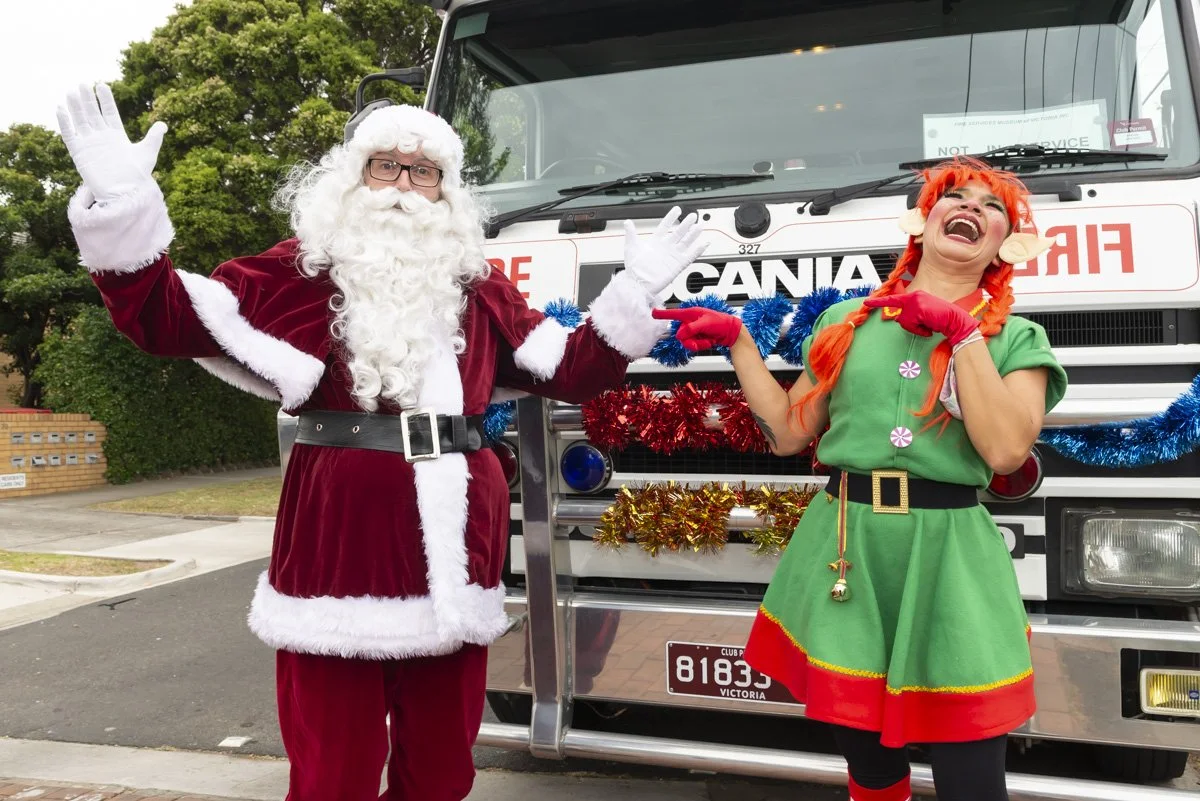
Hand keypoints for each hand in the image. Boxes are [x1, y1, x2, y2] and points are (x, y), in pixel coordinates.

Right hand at [56, 83, 167, 201]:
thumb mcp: (147, 153)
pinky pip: (69, 135)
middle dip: (87, 99)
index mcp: (117, 135)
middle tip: (83, 83)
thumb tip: (163, 124)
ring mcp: (89, 144)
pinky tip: (60, 109)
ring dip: (75, 107)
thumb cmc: (137, 175)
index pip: (108, 112)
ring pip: (80, 121)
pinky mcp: (79, 153)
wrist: (124, 193)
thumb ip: (154, 137)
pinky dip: (64, 123)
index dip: (104, 99)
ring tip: (72, 91)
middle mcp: (101, 137)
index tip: (101, 85)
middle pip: (92, 113)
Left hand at [621, 206, 707, 295]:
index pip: (665, 226)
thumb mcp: (631, 248)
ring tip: (701, 225)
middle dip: (686, 224)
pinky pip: (690, 256)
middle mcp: (665, 248)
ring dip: (693, 234)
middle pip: (678, 233)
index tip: (677, 209)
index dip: (671, 218)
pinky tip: (704, 243)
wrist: (638, 284)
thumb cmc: (634, 268)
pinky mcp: (678, 266)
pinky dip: (698, 251)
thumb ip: (631, 234)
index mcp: (655, 242)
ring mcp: (672, 256)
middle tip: (693, 215)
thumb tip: (627, 222)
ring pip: (686, 242)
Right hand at [652, 307, 742, 351]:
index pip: (674, 314)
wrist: (730, 332)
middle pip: (680, 334)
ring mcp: (693, 330)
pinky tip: (709, 341)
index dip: (663, 314)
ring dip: (697, 343)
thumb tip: (680, 334)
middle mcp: (690, 321)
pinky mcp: (697, 338)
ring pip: (686, 342)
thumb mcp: (706, 324)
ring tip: (707, 339)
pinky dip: (701, 345)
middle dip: (691, 339)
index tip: (653, 313)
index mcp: (691, 314)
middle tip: (703, 337)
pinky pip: (693, 345)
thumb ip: (692, 328)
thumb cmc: (721, 322)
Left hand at [862, 290, 978, 346]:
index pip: (893, 299)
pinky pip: (910, 325)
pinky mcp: (918, 309)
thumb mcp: (922, 315)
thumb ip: (910, 315)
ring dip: (915, 328)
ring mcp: (915, 302)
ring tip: (929, 325)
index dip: (878, 301)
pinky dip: (919, 331)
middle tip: (926, 324)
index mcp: (914, 296)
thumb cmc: (940, 320)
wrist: (955, 321)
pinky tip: (930, 327)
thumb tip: (899, 318)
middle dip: (910, 325)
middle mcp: (913, 296)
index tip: (866, 302)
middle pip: (900, 317)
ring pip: (904, 322)